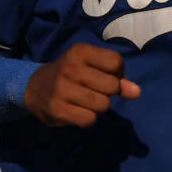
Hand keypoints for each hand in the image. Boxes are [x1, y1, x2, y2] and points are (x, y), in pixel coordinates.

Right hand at [24, 43, 140, 127]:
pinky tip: (77, 110)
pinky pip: (89, 120)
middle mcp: (70, 68)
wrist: (34, 88)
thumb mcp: (91, 66)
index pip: (116, 62)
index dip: (117, 72)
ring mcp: (62, 89)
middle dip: (109, 91)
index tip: (106, 74)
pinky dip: (88, 118)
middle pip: (112, 86)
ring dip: (98, 106)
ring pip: (103, 105)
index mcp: (80, 51)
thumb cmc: (70, 73)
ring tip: (85, 100)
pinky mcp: (57, 109)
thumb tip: (136, 92)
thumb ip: (117, 76)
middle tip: (94, 89)